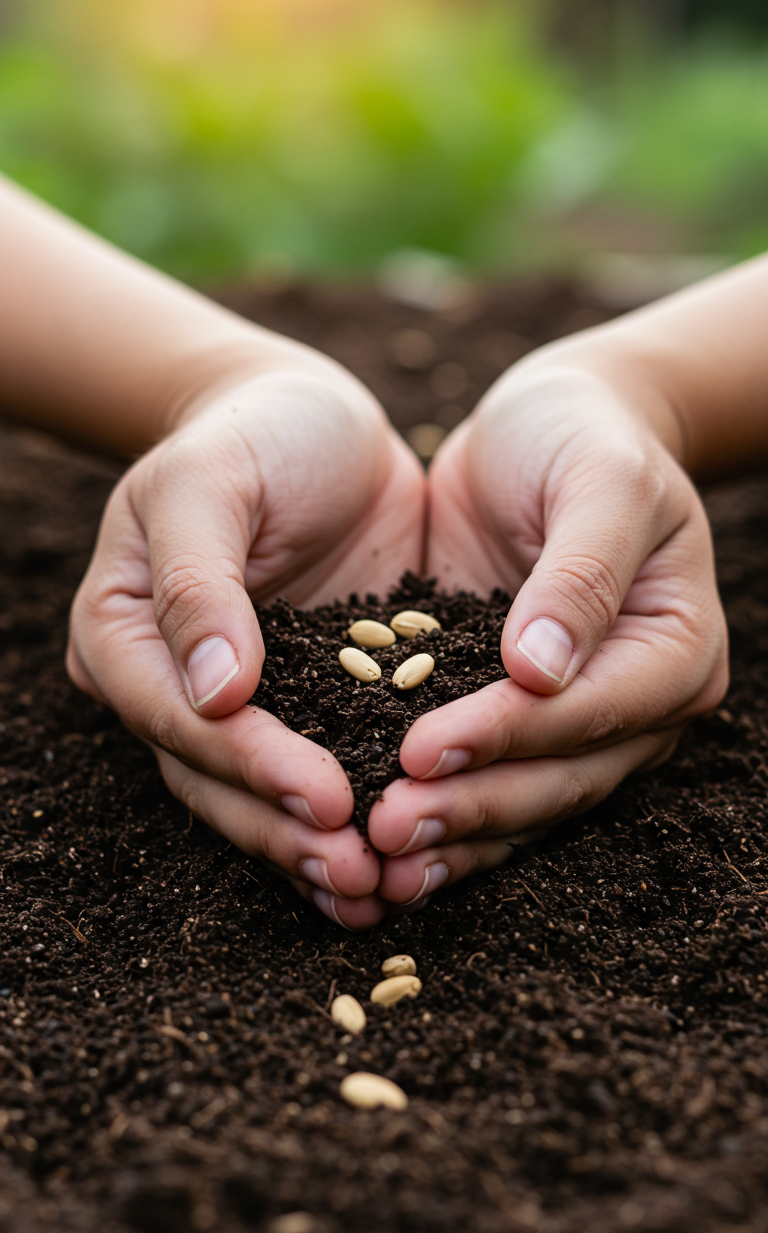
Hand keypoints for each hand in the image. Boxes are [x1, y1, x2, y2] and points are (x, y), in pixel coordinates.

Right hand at [68, 351, 424, 927]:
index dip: (251, 765)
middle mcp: (172, 684)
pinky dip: (363, 816)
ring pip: (267, 796)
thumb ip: (200, 581)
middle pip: (216, 780)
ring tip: (385, 893)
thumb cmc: (252, 431)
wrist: (317, 419)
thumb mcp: (211, 480)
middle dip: (288, 831)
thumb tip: (215, 693)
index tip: (328, 799)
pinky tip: (410, 861)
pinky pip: (330, 769)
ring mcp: (243, 702)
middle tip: (363, 874)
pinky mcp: (315, 702)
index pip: (179, 719)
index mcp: (126, 634)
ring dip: (321, 849)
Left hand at [368, 359, 728, 907]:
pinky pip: (481, 777)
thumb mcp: (597, 477)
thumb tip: (541, 672)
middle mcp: (635, 702)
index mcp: (674, 648)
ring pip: (521, 800)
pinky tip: (377, 847)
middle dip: (471, 806)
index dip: (506, 736)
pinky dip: (437, 810)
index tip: (421, 751)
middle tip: (385, 828)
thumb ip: (580, 570)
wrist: (547, 421)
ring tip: (375, 864)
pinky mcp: (512, 715)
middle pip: (558, 777)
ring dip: (451, 834)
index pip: (592, 711)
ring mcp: (575, 719)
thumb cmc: (582, 433)